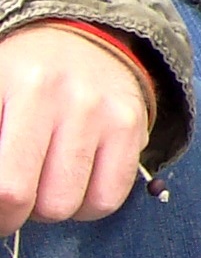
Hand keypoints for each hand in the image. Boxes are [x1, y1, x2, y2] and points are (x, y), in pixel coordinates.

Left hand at [0, 23, 153, 230]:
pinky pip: (105, 201)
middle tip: (12, 198)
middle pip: (19, 196)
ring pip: (63, 205)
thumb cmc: (22, 81)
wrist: (84, 43)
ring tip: (44, 183)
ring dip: (47, 209)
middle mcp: (52, 93)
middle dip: (9, 214)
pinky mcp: (131, 128)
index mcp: (5, 82)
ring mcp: (97, 111)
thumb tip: (1, 197)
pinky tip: (76, 183)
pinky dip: (85, 207)